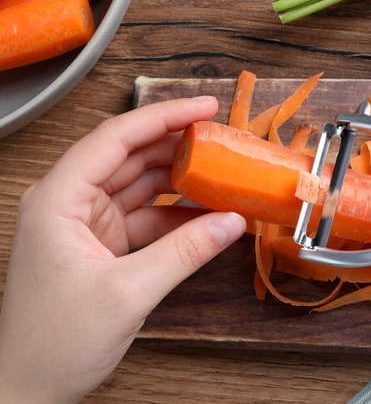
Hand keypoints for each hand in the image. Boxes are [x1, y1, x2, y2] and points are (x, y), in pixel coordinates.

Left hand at [0, 97, 245, 402]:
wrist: (28, 388)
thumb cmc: (53, 343)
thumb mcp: (128, 293)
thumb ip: (185, 252)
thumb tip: (230, 222)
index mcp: (58, 200)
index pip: (115, 139)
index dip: (163, 117)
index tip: (204, 108)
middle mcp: (69, 203)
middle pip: (130, 156)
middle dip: (177, 147)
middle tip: (222, 141)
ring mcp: (86, 224)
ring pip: (141, 186)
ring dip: (182, 182)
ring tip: (222, 175)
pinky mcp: (102, 246)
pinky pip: (147, 218)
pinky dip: (177, 217)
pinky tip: (208, 217)